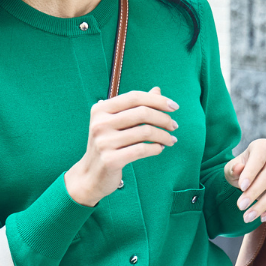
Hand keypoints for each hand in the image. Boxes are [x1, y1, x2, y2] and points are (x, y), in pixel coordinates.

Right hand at [64, 88, 178, 205]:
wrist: (91, 175)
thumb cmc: (109, 144)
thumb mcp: (118, 123)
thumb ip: (136, 107)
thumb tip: (157, 90)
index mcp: (101, 109)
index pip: (134, 97)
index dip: (157, 100)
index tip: (174, 107)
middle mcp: (100, 123)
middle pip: (142, 113)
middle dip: (163, 119)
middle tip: (174, 126)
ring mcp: (104, 142)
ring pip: (145, 132)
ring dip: (164, 135)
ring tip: (171, 140)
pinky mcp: (110, 160)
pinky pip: (141, 150)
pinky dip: (156, 148)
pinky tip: (160, 149)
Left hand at [225, 138, 265, 223]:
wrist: (248, 178)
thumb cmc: (239, 171)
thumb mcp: (231, 168)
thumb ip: (233, 168)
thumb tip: (238, 168)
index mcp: (262, 146)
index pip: (259, 158)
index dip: (251, 173)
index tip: (242, 187)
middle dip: (255, 192)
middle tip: (240, 206)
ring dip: (263, 205)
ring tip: (248, 217)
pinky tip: (263, 218)